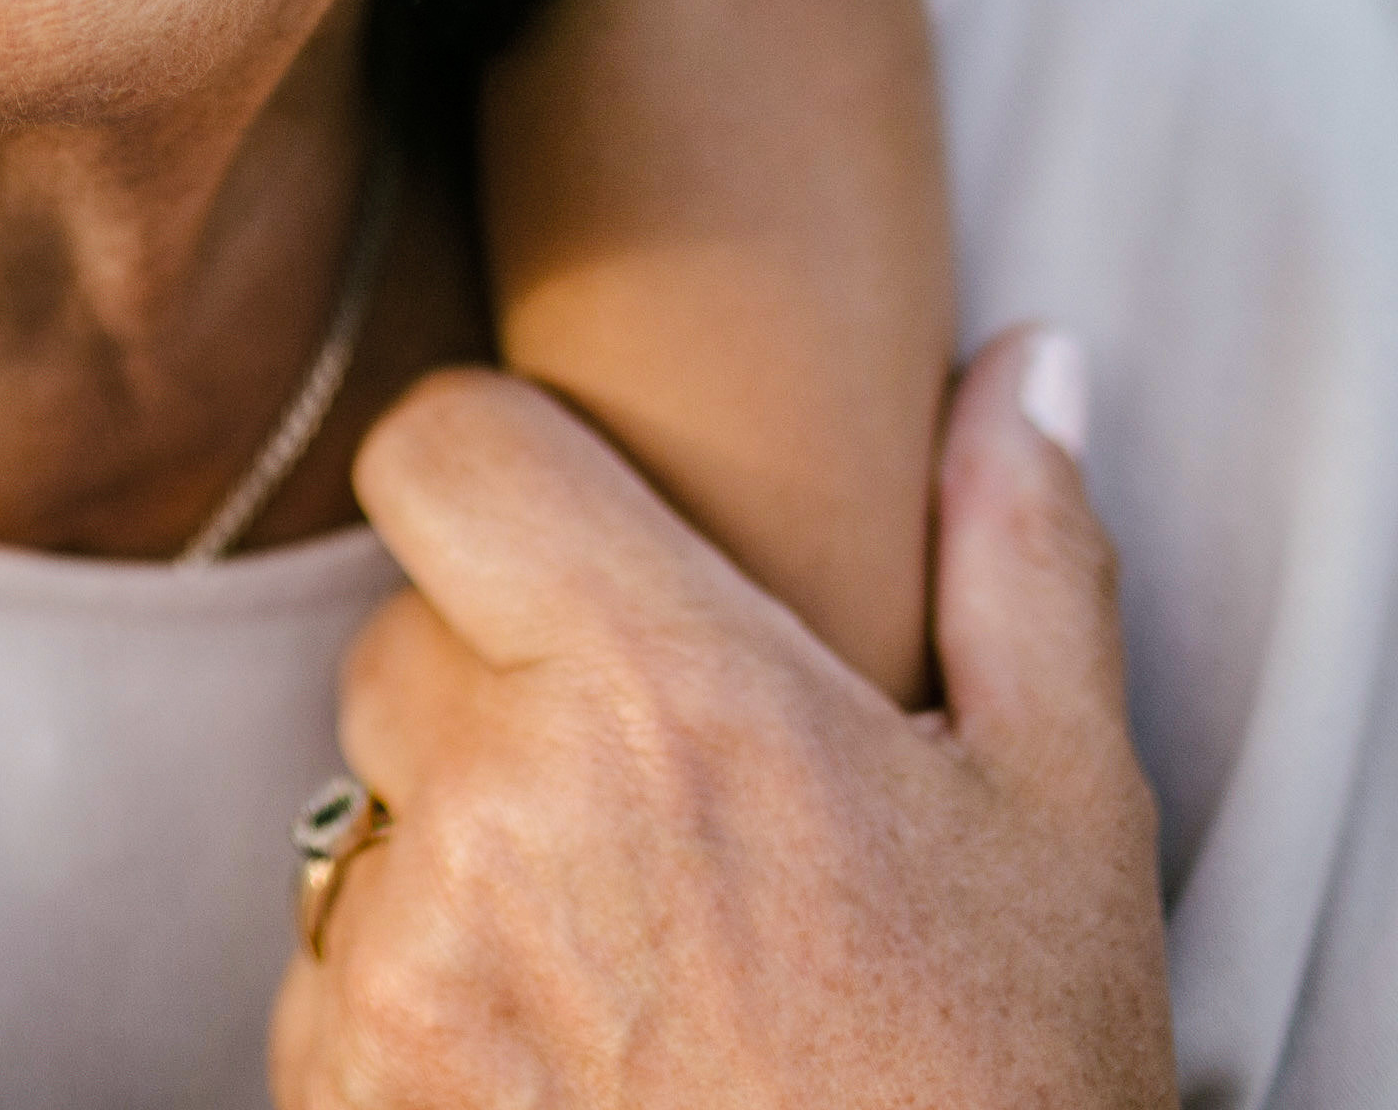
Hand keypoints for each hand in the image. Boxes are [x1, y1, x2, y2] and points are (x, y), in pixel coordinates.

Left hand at [271, 329, 1173, 1109]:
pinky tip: (576, 1073)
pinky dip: (420, 1013)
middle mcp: (499, 807)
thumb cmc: (1009, 1096)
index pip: (445, 448)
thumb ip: (1026, 563)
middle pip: (399, 638)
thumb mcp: (1067, 822)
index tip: (579, 540)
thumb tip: (1031, 362)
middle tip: (658, 805)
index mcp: (666, 689)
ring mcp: (403, 974)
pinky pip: (329, 986)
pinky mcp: (344, 1108)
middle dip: (501, 690)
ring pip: (358, 817)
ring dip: (455, 859)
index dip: (505, 473)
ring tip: (631, 964)